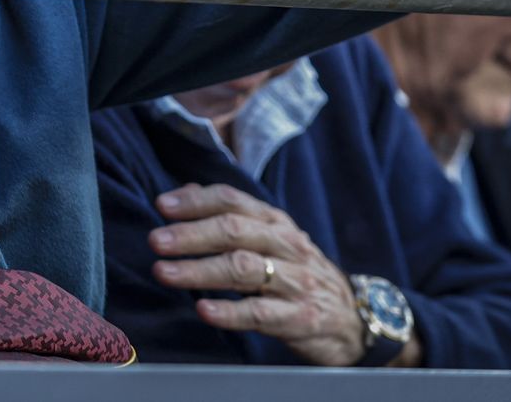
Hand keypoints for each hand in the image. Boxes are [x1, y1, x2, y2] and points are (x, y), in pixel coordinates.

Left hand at [149, 183, 401, 366]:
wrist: (353, 319)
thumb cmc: (298, 273)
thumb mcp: (270, 238)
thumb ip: (230, 215)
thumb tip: (185, 191)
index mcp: (275, 222)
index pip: (234, 201)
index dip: (197, 201)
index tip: (162, 206)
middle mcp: (287, 245)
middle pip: (235, 231)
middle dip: (192, 234)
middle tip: (157, 241)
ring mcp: (295, 281)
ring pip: (244, 269)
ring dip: (200, 270)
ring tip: (165, 273)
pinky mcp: (301, 318)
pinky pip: (262, 313)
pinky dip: (230, 311)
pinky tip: (204, 310)